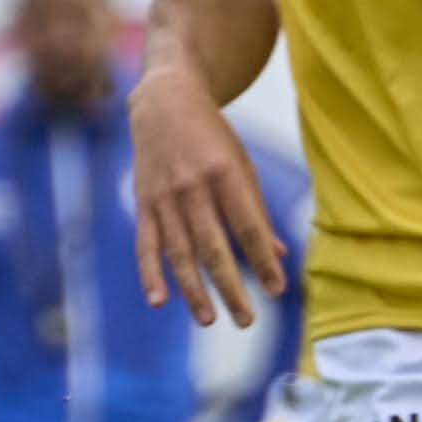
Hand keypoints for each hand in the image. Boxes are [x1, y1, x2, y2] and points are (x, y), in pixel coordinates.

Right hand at [129, 61, 286, 323]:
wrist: (164, 101)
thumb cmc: (213, 138)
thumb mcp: (242, 164)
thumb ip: (257, 210)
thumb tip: (278, 254)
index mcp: (225, 173)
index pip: (248, 226)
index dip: (263, 260)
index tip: (277, 290)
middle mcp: (193, 187)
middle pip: (213, 247)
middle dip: (230, 287)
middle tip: (247, 320)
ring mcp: (164, 197)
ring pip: (179, 252)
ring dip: (194, 290)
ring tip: (209, 320)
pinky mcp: (144, 203)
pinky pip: (147, 244)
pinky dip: (150, 273)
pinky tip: (159, 300)